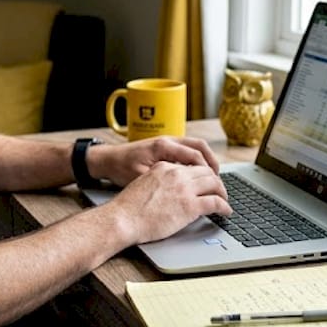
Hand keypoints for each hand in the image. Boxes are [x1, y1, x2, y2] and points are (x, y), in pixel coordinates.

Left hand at [88, 136, 220, 186]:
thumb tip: (186, 186)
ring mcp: (167, 142)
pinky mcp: (164, 147)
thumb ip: (165, 179)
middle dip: (212, 163)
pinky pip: (186, 150)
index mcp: (163, 146)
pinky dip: (196, 160)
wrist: (107, 160)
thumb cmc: (121, 168)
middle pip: (200, 147)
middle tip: (219, 181)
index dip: (208, 171)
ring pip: (195, 147)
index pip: (195, 156)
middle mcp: (167, 140)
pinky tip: (197, 174)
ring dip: (205, 161)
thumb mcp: (142, 177)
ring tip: (212, 178)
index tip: (215, 184)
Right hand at [103, 161, 231, 243]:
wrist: (123, 219)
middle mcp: (177, 174)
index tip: (205, 182)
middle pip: (206, 172)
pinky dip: (224, 207)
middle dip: (216, 182)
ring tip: (225, 201)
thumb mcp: (143, 183)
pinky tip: (226, 211)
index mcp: (165, 167)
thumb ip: (159, 182)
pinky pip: (215, 203)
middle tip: (219, 191)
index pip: (191, 166)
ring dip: (223, 193)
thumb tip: (170, 192)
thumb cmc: (128, 208)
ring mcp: (184, 189)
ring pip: (214, 184)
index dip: (202, 174)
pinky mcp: (189, 206)